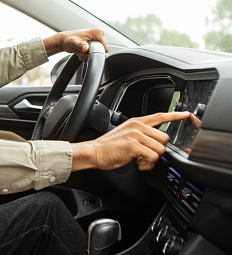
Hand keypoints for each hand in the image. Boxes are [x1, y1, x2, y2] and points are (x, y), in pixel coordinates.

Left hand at [42, 28, 108, 59]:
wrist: (64, 40)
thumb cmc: (68, 40)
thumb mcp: (74, 43)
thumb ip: (80, 45)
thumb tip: (86, 48)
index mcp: (97, 32)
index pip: (104, 48)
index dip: (94, 53)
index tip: (84, 51)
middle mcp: (99, 34)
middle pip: (100, 51)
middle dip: (90, 54)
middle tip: (81, 53)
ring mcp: (97, 39)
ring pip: (97, 53)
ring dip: (88, 55)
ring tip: (80, 53)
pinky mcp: (95, 42)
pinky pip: (95, 52)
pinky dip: (88, 55)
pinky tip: (81, 53)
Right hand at [70, 112, 190, 170]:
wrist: (94, 152)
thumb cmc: (108, 147)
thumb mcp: (125, 135)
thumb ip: (139, 135)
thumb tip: (152, 143)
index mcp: (136, 122)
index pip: (159, 116)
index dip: (174, 116)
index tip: (185, 114)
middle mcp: (137, 126)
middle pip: (164, 137)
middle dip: (159, 150)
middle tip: (148, 156)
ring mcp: (135, 135)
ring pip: (160, 148)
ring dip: (153, 159)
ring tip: (142, 162)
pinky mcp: (134, 146)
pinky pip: (152, 157)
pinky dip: (148, 164)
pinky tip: (139, 164)